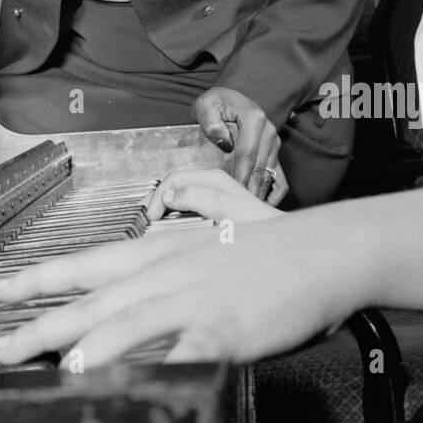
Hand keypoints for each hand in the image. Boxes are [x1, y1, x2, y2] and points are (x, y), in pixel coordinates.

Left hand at [0, 212, 357, 367]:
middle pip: (95, 300)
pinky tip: (129, 385)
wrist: (328, 250)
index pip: (89, 262)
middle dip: (43, 325)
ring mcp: (196, 299)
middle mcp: (170, 269)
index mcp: (163, 248)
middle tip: (3, 346)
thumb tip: (160, 213)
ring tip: (53, 368)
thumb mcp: (218, 220)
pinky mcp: (225, 330)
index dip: (42, 278)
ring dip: (87, 349)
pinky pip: (180, 354)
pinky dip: (151, 370)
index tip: (2, 291)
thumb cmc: (275, 241)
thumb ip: (185, 218)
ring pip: (129, 324)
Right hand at [144, 167, 282, 224]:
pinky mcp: (214, 215)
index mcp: (212, 178)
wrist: (279, 244)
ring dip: (164, 212)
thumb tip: (168, 196)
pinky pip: (187, 212)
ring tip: (153, 226)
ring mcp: (212, 200)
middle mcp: (211, 186)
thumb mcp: (226, 208)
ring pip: (179, 200)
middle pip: (174, 187)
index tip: (150, 216)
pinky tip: (171, 231)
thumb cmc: (258, 225)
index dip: (158, 196)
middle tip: (143, 221)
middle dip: (156, 202)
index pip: (174, 179)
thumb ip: (197, 197)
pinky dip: (175, 220)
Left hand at [191, 87, 286, 205]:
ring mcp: (274, 143)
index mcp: (254, 120)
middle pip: (259, 168)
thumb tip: (223, 141)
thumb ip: (211, 121)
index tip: (232, 195)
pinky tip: (262, 206)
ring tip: (245, 213)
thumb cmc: (217, 103)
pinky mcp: (275, 153)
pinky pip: (280, 178)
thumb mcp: (207, 106)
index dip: (239, 176)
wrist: (232, 98)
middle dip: (249, 191)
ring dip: (258, 194)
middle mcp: (269, 132)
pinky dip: (274, 193)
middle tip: (237, 212)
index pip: (247, 154)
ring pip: (268, 175)